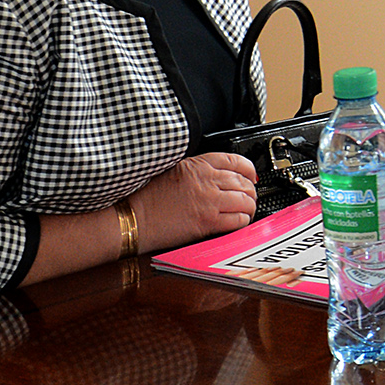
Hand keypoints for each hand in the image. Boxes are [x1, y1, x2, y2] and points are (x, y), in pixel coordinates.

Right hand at [129, 152, 257, 252]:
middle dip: (250, 191)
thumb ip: (197, 169)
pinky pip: (238, 220)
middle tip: (248, 197)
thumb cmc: (146, 196)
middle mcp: (207, 181)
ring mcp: (209, 201)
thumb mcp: (173, 169)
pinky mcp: (207, 222)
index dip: (249, 170)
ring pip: (245, 201)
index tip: (251, 176)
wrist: (133, 218)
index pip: (236, 161)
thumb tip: (217, 175)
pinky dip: (243, 221)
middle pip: (244, 182)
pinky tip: (237, 222)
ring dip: (249, 207)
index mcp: (198, 165)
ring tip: (245, 211)